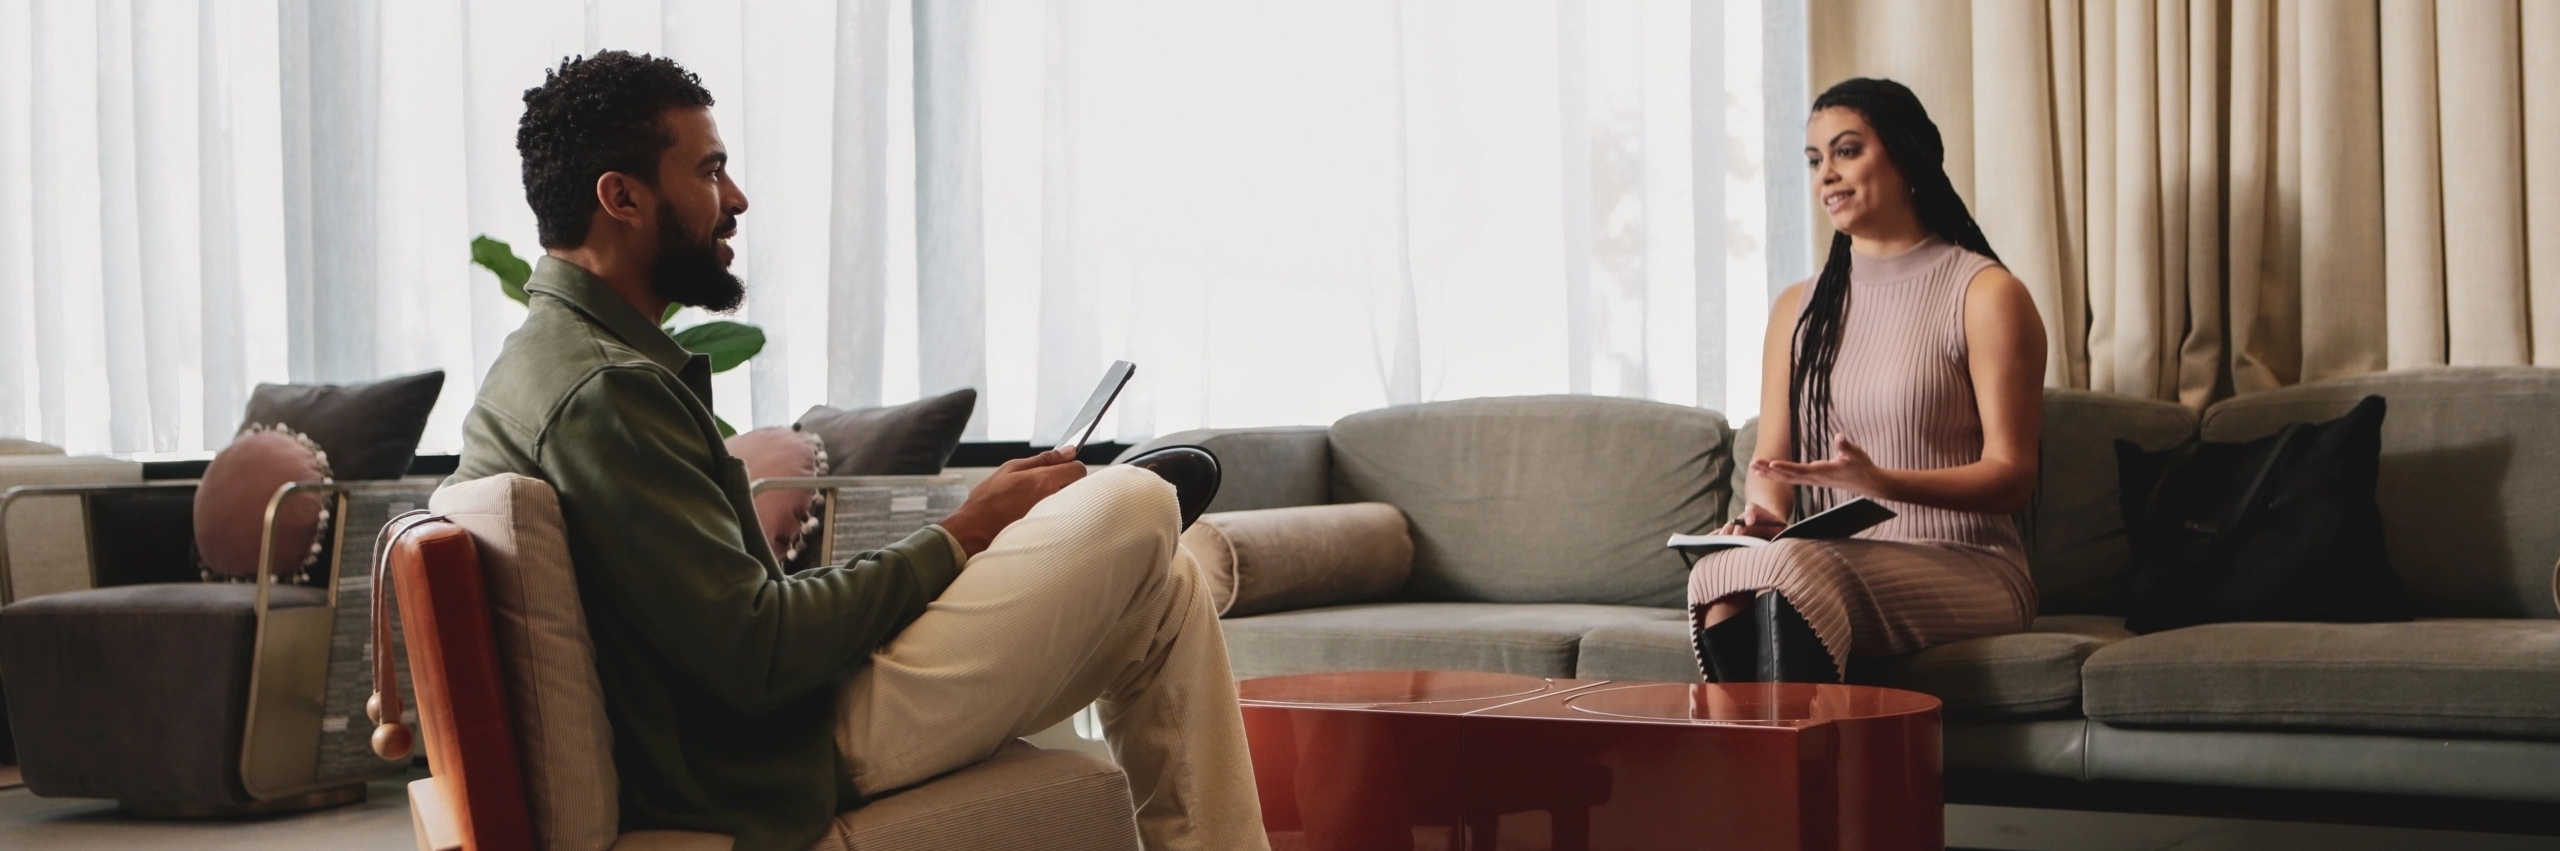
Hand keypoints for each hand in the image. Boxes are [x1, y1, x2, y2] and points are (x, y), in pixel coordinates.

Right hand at [938, 447, 1087, 557]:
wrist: (975, 531)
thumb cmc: (989, 501)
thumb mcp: (1011, 469)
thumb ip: (1043, 459)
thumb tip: (1069, 451)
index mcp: (1044, 481)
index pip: (1079, 469)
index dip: (1071, 467)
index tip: (1061, 469)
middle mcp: (1053, 500)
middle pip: (1079, 488)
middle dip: (1068, 484)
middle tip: (1047, 487)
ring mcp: (1053, 519)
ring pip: (1072, 504)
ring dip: (1062, 500)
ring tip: (1038, 503)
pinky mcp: (1050, 533)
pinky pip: (1063, 519)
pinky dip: (1055, 516)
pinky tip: (1036, 517)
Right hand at [1715, 502, 1788, 539]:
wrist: (1769, 525)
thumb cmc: (1778, 527)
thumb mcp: (1785, 526)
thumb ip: (1787, 528)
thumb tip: (1791, 532)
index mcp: (1758, 512)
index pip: (1752, 509)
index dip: (1750, 514)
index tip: (1749, 521)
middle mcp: (1744, 518)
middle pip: (1737, 521)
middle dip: (1735, 528)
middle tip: (1734, 536)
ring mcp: (1736, 526)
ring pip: (1727, 528)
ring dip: (1723, 534)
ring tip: (1719, 541)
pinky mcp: (1732, 534)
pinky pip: (1721, 534)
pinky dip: (1715, 538)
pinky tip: (1709, 543)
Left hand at [1752, 435, 1882, 496]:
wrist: (1869, 483)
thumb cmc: (1862, 467)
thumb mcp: (1857, 454)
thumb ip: (1846, 446)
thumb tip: (1839, 436)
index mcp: (1823, 472)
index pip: (1801, 471)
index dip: (1785, 468)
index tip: (1771, 464)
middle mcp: (1815, 478)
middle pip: (1788, 476)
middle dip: (1770, 470)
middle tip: (1753, 464)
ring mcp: (1814, 480)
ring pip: (1788, 478)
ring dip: (1771, 473)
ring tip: (1754, 467)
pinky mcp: (1814, 480)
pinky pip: (1792, 479)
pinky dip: (1779, 475)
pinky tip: (1769, 472)